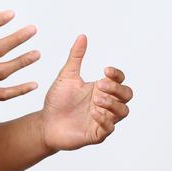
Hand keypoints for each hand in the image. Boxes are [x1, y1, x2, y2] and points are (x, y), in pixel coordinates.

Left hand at [40, 34, 132, 151]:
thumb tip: (82, 36)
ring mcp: (103, 119)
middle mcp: (105, 104)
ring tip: (96, 99)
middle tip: (100, 85)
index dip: (117, 75)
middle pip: (127, 95)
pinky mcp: (96, 134)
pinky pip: (109, 129)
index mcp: (100, 89)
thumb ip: (75, 57)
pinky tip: (94, 112)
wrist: (45, 123)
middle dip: (117, 89)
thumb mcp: (66, 76)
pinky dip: (105, 120)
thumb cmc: (57, 100)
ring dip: (113, 104)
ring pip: (123, 112)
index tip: (105, 70)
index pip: (120, 80)